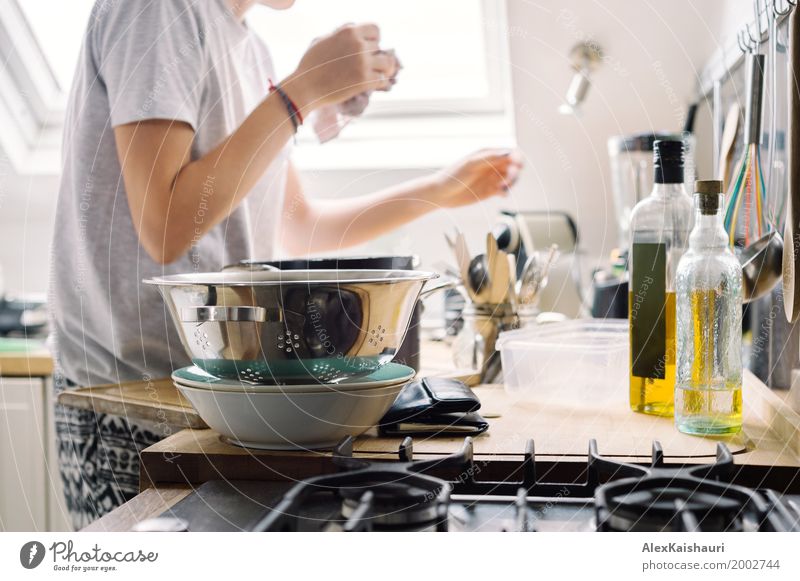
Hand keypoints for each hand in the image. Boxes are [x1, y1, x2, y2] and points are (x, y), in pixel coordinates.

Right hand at [282, 24, 398, 112]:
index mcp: (349, 32)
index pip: (375, 30)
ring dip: (382, 69)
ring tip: (377, 74)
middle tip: (365, 66)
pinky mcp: (364, 81)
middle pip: (379, 48)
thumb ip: (340, 33)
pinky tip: (372, 84)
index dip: (374, 39)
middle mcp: (358, 45)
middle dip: (373, 57)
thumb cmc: (311, 65)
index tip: (369, 48)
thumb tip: (353, 27)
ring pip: (387, 63)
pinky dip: (379, 82)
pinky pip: (382, 79)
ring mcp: (363, 63)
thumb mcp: (323, 39)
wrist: (306, 86)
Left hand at [428, 149, 523, 208]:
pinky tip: (501, 194)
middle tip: (507, 182)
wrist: (441, 194)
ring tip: (501, 189)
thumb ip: (489, 158)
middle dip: (514, 174)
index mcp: (488, 154)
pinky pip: (503, 190)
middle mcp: (492, 165)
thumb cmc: (452, 176)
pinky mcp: (489, 191)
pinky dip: (505, 192)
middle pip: (513, 167)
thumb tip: (508, 152)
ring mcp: (491, 178)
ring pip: (510, 179)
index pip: (510, 153)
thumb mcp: (470, 164)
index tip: (518, 166)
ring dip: (510, 184)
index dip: (518, 159)